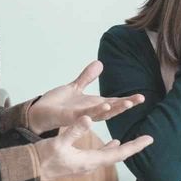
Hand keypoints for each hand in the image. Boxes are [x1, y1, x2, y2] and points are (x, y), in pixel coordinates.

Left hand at [27, 60, 144, 133]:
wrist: (39, 114)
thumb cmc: (57, 104)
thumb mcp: (75, 88)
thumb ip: (87, 77)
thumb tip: (100, 63)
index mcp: (92, 105)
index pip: (114, 102)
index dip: (127, 100)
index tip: (142, 97)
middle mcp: (89, 112)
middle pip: (111, 109)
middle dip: (125, 104)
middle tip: (139, 99)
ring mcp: (80, 116)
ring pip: (100, 113)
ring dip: (113, 108)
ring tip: (126, 103)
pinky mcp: (69, 117)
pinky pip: (84, 115)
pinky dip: (94, 111)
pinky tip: (103, 106)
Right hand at [34, 116, 153, 180]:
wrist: (31, 170)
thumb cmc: (44, 157)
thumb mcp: (59, 141)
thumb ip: (74, 130)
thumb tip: (89, 118)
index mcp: (90, 161)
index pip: (118, 153)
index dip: (134, 146)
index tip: (149, 139)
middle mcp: (91, 165)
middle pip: (118, 155)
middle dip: (133, 147)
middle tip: (147, 139)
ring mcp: (85, 165)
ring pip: (110, 156)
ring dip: (122, 148)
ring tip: (133, 142)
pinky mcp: (79, 163)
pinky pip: (101, 156)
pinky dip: (109, 149)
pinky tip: (111, 144)